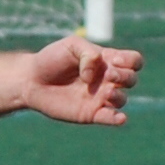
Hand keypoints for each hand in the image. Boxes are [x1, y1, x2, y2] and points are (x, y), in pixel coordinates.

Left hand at [23, 35, 142, 125]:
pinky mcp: (90, 114)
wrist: (30, 80)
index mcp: (106, 61)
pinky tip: (119, 118)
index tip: (113, 60)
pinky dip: (118, 119)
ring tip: (105, 93)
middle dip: (124, 76)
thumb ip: (89, 53)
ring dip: (118, 95)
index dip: (130, 61)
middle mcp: (106, 80)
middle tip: (108, 75)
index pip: (133, 61)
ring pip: (122, 99)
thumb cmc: (51, 59)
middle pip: (131, 79)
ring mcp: (99, 98)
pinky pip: (110, 118)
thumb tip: (96, 75)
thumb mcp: (72, 46)